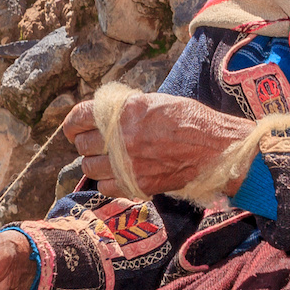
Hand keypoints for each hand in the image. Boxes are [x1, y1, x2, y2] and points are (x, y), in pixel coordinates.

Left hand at [62, 93, 255, 199]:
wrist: (216, 149)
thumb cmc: (191, 121)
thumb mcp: (156, 102)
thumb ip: (126, 110)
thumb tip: (104, 117)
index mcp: (125, 111)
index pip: (80, 116)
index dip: (72, 124)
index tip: (73, 129)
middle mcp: (122, 137)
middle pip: (83, 144)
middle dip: (87, 144)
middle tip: (97, 145)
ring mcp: (128, 163)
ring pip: (90, 168)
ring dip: (95, 164)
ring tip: (107, 161)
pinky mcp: (137, 184)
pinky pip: (106, 187)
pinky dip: (108, 182)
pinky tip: (119, 175)